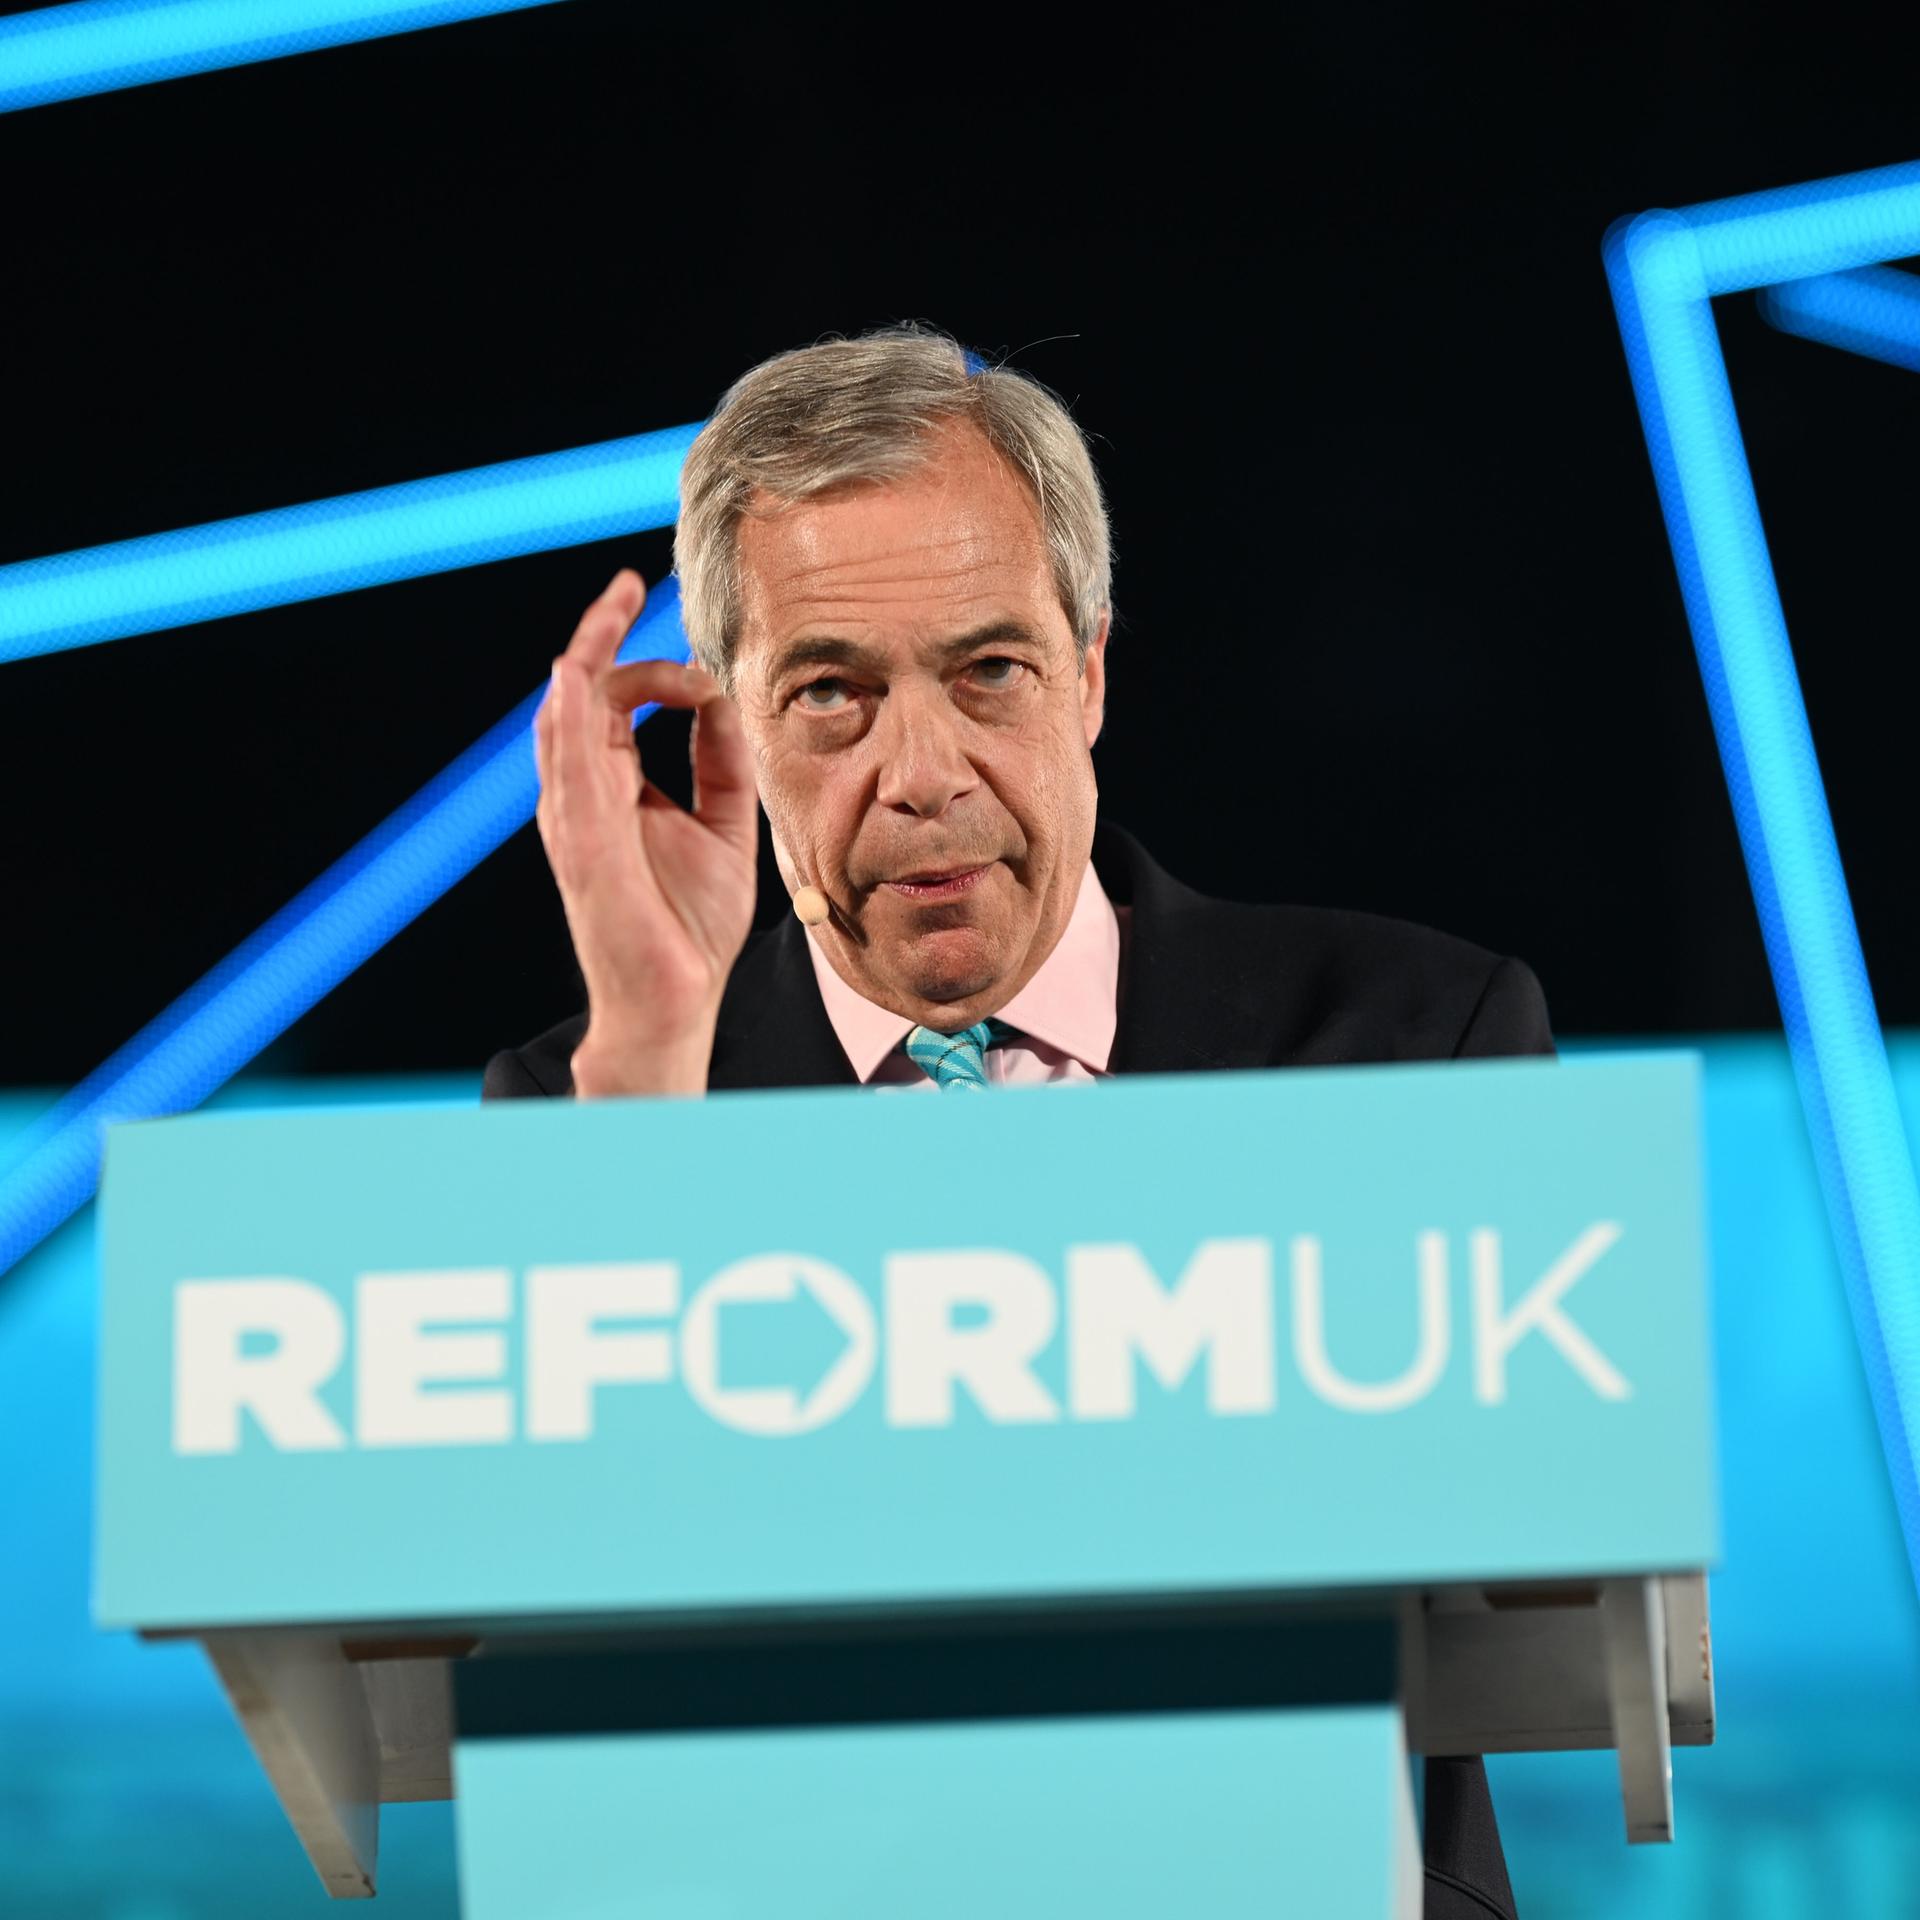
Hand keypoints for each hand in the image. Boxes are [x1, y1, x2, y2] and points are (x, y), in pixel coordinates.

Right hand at [534, 569, 758, 1095]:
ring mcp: (575, 815)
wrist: (677, 996)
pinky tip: (581, 672)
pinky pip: (565, 767)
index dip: (648, 662)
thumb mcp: (725, 823)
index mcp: (613, 787)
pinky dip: (570, 715)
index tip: (703, 666)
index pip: (613, 701)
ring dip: (586, 655)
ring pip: (563, 716)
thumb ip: (722, 761)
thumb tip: (720, 698)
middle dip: (600, 634)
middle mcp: (584, 792)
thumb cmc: (690, 923)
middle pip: (579, 693)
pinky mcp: (580, 842)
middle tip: (629, 584)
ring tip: (612, 603)